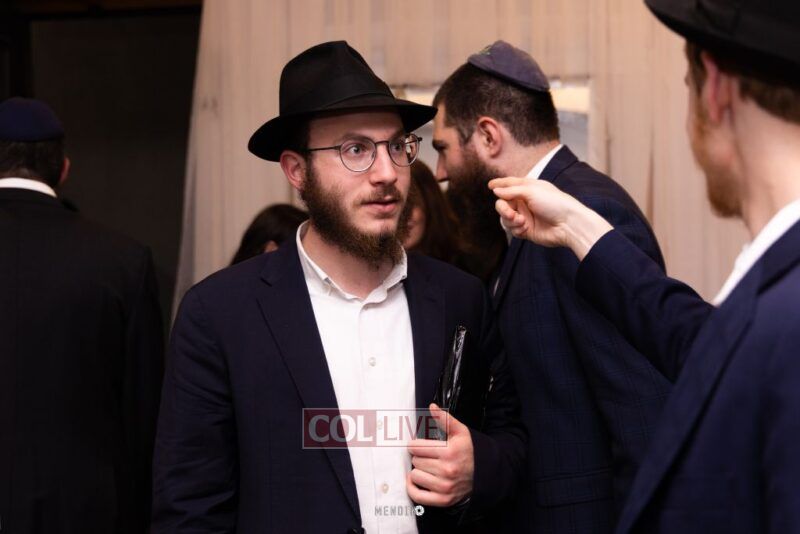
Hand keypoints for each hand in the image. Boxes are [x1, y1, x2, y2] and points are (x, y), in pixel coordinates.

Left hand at [406, 403, 473, 506]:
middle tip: (428, 457)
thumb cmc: (469, 451)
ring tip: (428, 468)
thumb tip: (432, 406)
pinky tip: (417, 480)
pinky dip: (413, 488)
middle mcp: (447, 470)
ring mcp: (445, 487)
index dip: (416, 445)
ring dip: (418, 471)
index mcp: (449, 452)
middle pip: (415, 461)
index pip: (416, 447)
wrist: (484, 474)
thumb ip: (445, 419)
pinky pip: (417, 495)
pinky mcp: (443, 500)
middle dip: (419, 457)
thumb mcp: (460, 432)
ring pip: (414, 476)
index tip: (419, 445)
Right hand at [489, 177, 613, 259]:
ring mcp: (525, 216)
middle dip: (503, 209)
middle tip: (510, 213)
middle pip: (503, 203)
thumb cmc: (554, 203)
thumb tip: (496, 190)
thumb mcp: (532, 191)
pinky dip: (516, 229)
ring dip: (510, 220)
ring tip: (522, 222)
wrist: (568, 225)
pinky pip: (512, 229)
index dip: (500, 184)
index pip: (510, 184)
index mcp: (528, 188)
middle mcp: (525, 202)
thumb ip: (511, 190)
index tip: (490, 185)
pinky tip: (525, 228)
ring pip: (505, 218)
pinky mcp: (526, 230)